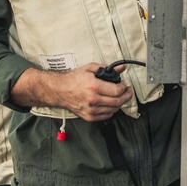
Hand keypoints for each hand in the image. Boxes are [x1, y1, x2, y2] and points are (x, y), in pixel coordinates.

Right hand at [13, 62, 131, 121]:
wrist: (60, 90)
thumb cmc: (74, 79)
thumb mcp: (90, 68)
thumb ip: (107, 68)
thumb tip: (121, 68)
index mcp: (94, 86)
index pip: (117, 91)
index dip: (124, 87)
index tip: (123, 84)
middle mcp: (93, 100)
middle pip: (118, 101)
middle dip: (126, 95)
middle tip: (127, 91)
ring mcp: (91, 110)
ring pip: (114, 109)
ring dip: (119, 102)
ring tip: (117, 96)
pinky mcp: (89, 117)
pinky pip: (107, 115)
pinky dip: (111, 109)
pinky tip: (110, 103)